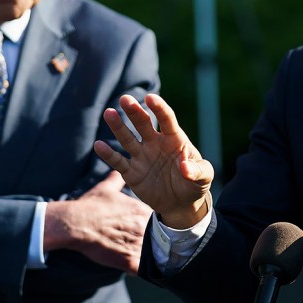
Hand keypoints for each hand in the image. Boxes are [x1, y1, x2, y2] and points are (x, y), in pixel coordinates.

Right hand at [44, 171, 152, 274]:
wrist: (76, 223)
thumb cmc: (90, 206)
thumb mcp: (105, 189)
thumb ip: (116, 179)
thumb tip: (118, 172)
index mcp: (141, 210)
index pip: (156, 220)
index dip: (152, 226)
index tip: (147, 229)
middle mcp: (144, 227)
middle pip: (157, 237)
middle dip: (154, 241)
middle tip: (145, 245)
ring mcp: (138, 244)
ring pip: (153, 254)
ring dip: (150, 256)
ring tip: (144, 259)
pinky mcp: (129, 260)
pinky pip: (144, 269)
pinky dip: (143, 270)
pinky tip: (137, 268)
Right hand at [93, 93, 212, 228]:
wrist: (181, 204)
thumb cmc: (194, 184)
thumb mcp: (203, 178)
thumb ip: (197, 171)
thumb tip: (185, 168)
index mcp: (174, 139)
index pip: (166, 119)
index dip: (159, 108)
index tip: (151, 98)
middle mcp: (155, 143)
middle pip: (143, 123)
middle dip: (134, 111)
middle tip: (125, 99)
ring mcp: (142, 156)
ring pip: (128, 138)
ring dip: (118, 126)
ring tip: (109, 113)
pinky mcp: (132, 172)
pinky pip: (119, 161)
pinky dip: (109, 154)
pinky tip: (99, 145)